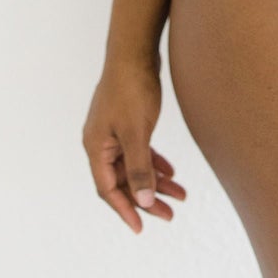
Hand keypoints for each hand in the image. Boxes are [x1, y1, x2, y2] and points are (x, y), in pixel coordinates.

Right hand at [82, 59, 187, 234]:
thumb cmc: (131, 89)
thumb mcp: (137, 132)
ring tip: (180, 195)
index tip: (143, 227)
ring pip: (134, 166)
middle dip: (146, 198)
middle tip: (170, 214)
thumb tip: (144, 201)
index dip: (125, 210)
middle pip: (123, 181)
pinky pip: (139, 151)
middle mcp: (101, 142)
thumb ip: (139, 168)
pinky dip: (154, 163)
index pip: (108, 190)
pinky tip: (171, 172)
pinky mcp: (127, 122)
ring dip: (155, 181)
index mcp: (96, 147)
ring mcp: (113, 132)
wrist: (135, 51)